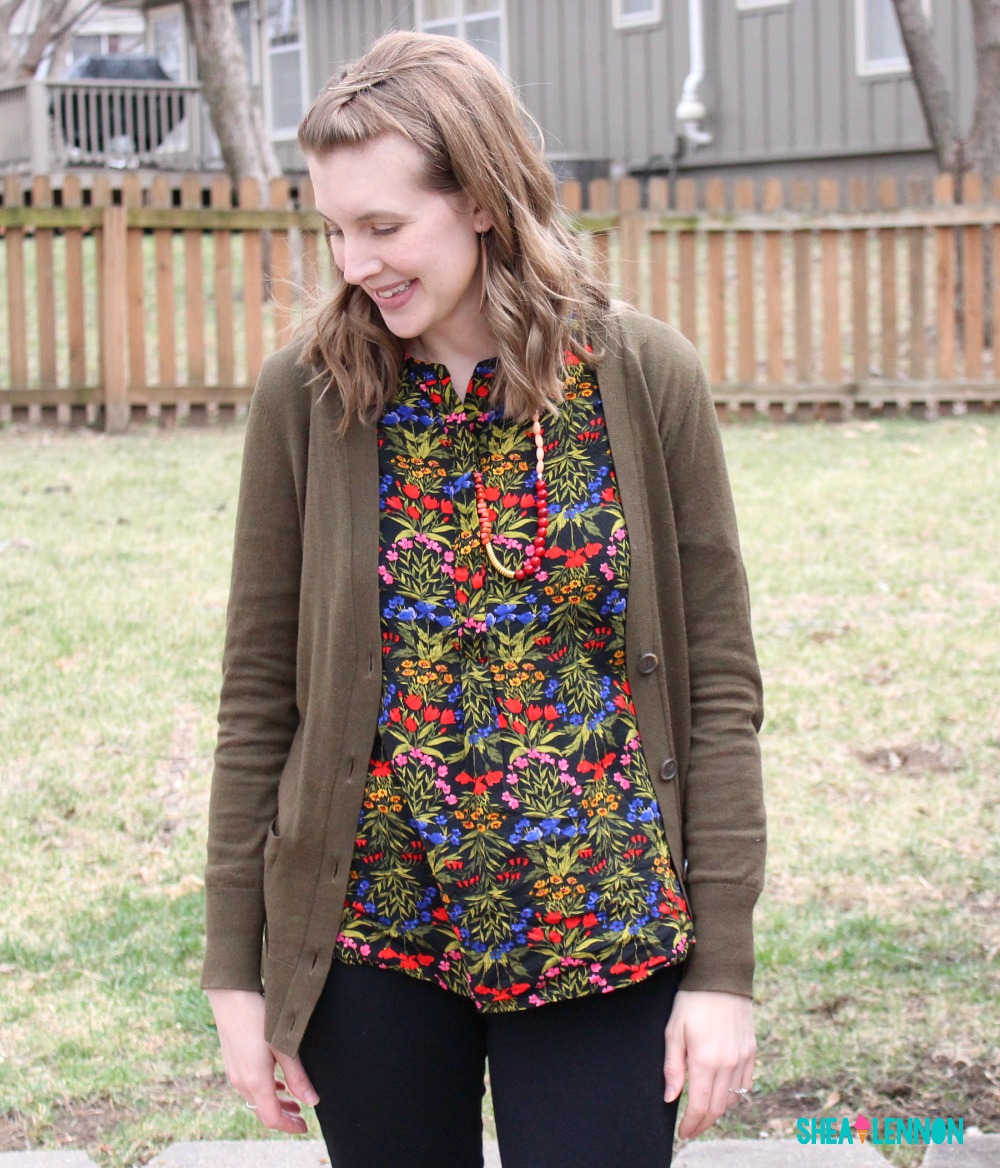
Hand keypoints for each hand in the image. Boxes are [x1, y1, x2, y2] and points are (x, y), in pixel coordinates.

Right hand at [207, 988, 318, 1133]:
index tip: (304, 1127)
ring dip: (274, 1103)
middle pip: (263, 1111)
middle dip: (284, 1117)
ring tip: (293, 1100)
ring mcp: (234, 1073)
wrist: (231, 996)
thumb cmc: (260, 1017)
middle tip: (302, 1116)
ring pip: (255, 1099)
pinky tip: (275, 1081)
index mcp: (255, 1081)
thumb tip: (312, 1101)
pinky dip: (264, 1091)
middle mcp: (241, 1082)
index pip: (272, 1118)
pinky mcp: (232, 1063)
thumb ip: (297, 1076)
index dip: (289, 1126)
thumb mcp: (283, 1046)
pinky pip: (248, 1087)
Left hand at [663, 989, 755, 1139]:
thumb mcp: (674, 1030)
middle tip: (690, 1129)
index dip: (691, 1124)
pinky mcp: (751, 1051)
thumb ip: (673, 1067)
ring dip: (718, 1111)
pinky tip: (721, 1094)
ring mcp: (743, 1058)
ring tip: (703, 1113)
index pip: (700, 1105)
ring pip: (732, 1099)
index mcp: (706, 1060)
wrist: (721, 976)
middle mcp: (728, 1064)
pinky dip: (733, 1096)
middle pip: (717, 1108)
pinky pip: (745, 1084)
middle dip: (703, 1123)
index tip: (682, 1132)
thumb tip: (671, 1098)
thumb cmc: (692, 1001)